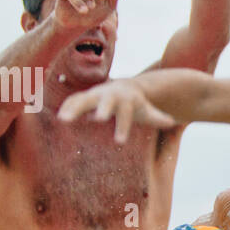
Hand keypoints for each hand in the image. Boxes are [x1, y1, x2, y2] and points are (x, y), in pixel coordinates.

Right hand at [59, 79, 176, 143]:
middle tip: (97, 120)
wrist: (126, 88)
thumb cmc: (138, 105)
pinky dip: (66, 107)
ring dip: (74, 109)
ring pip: (85, 100)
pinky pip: (74, 101)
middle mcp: (111, 97)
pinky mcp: (86, 97)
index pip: (125, 116)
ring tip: (63, 121)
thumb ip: (158, 117)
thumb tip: (173, 121)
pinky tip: (56, 118)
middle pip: (106, 103)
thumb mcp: (149, 111)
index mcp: (127, 102)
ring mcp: (97, 95)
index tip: (120, 142)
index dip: (123, 127)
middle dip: (101, 110)